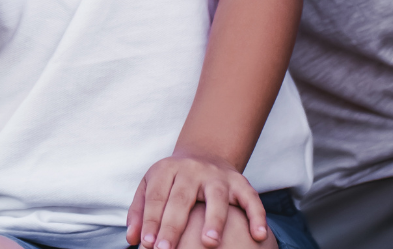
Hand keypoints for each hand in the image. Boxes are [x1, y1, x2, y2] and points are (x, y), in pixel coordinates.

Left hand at [125, 155, 267, 248]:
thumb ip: (140, 212)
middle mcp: (192, 170)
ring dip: (214, 220)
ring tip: (209, 243)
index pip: (157, 198)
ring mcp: (218, 175)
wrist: (204, 153)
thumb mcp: (151, 186)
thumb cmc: (173, 180)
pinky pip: (251, 198)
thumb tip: (134, 239)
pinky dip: (257, 216)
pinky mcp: (240, 181)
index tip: (148, 245)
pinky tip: (259, 235)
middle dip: (173, 226)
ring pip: (217, 197)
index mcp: (167, 170)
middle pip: (182, 198)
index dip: (152, 222)